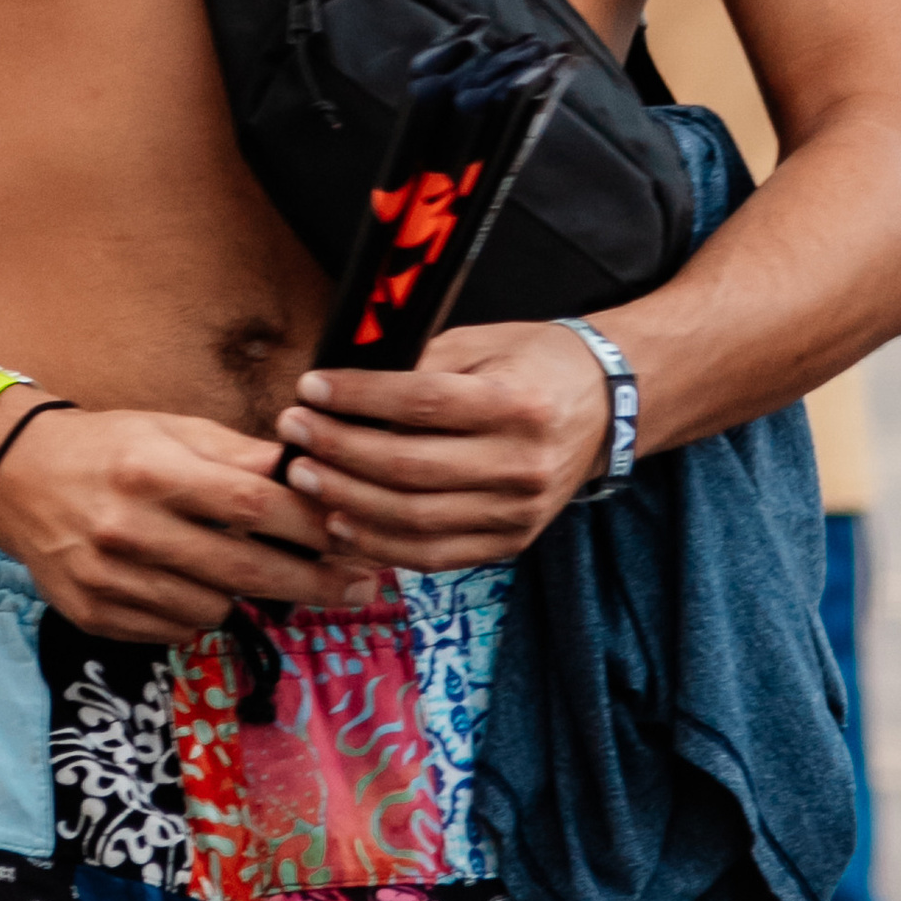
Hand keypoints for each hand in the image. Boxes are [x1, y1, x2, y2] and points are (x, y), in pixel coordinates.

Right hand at [0, 403, 376, 641]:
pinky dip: (196, 611)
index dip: (311, 524)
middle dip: (312, 581)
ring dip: (243, 593)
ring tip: (245, 568)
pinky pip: (175, 629)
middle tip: (358, 586)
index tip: (353, 535)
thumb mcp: (169, 429)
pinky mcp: (94, 615)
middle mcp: (128, 528)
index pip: (251, 504)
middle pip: (243, 568)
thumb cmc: (108, 447)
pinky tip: (191, 583)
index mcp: (152, 470)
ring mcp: (108, 579)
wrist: (16, 478)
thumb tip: (307, 472)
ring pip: (213, 608)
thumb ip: (237, 453)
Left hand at [274, 322, 616, 570]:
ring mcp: (518, 512)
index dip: (358, 398)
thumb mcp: (482, 344)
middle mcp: (521, 464)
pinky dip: (381, 545)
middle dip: (339, 451)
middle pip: (410, 468)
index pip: (422, 404)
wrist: (605, 406)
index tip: (311, 388)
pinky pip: (435, 556)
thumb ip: (419, 364)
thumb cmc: (534, 364)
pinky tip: (341, 523)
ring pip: (416, 521)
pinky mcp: (510, 542)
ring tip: (306, 477)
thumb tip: (344, 385)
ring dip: (348, 502)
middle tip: (295, 431)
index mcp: (516, 404)